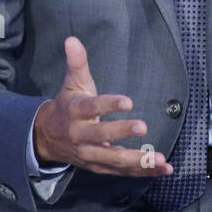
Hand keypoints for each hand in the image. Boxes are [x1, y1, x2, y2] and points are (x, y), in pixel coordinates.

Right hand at [32, 36, 173, 176]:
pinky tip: (164, 169)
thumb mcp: (72, 83)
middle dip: (121, 132)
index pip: (91, 107)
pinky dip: (143, 172)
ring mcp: (89, 154)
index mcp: (75, 112)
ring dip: (137, 160)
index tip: (128, 101)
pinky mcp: (99, 166)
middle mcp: (80, 135)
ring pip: (113, 159)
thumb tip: (72, 40)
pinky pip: (122, 171)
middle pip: (101, 136)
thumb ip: (77, 63)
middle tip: (143, 126)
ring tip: (160, 159)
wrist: (47, 138)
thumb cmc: (68, 106)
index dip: (109, 105)